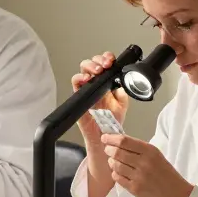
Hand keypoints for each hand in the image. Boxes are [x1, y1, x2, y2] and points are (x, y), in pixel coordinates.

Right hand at [72, 53, 131, 185]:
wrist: (105, 137)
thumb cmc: (111, 123)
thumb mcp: (122, 106)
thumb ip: (122, 95)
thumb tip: (121, 86)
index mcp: (106, 84)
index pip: (104, 65)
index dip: (106, 59)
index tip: (111, 60)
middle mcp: (96, 85)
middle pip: (92, 64)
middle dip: (98, 60)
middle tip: (104, 65)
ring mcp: (87, 90)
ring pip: (82, 70)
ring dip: (89, 66)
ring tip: (97, 71)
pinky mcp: (80, 98)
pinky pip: (75, 84)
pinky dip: (79, 79)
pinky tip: (86, 80)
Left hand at [101, 134, 193, 196]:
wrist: (176, 195)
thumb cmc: (166, 173)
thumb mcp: (156, 155)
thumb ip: (139, 149)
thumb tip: (118, 141)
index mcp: (150, 151)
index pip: (125, 141)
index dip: (111, 138)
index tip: (105, 137)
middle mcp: (144, 163)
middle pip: (117, 152)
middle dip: (109, 149)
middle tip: (107, 149)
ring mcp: (139, 177)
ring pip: (115, 165)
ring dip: (111, 162)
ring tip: (113, 161)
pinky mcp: (135, 189)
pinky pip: (117, 178)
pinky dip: (115, 173)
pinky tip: (118, 172)